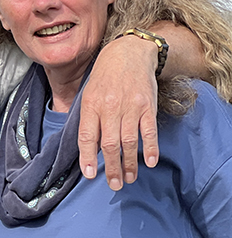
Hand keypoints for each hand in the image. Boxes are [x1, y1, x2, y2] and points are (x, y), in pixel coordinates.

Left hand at [79, 34, 158, 190]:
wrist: (129, 53)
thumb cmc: (104, 77)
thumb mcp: (88, 94)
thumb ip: (88, 119)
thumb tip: (89, 147)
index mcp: (91, 106)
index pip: (87, 137)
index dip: (88, 158)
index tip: (90, 175)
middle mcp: (109, 108)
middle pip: (109, 144)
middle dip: (111, 168)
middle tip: (115, 185)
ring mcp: (129, 107)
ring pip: (129, 141)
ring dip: (129, 163)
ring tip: (129, 178)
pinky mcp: (147, 106)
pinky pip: (148, 131)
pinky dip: (150, 148)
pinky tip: (149, 162)